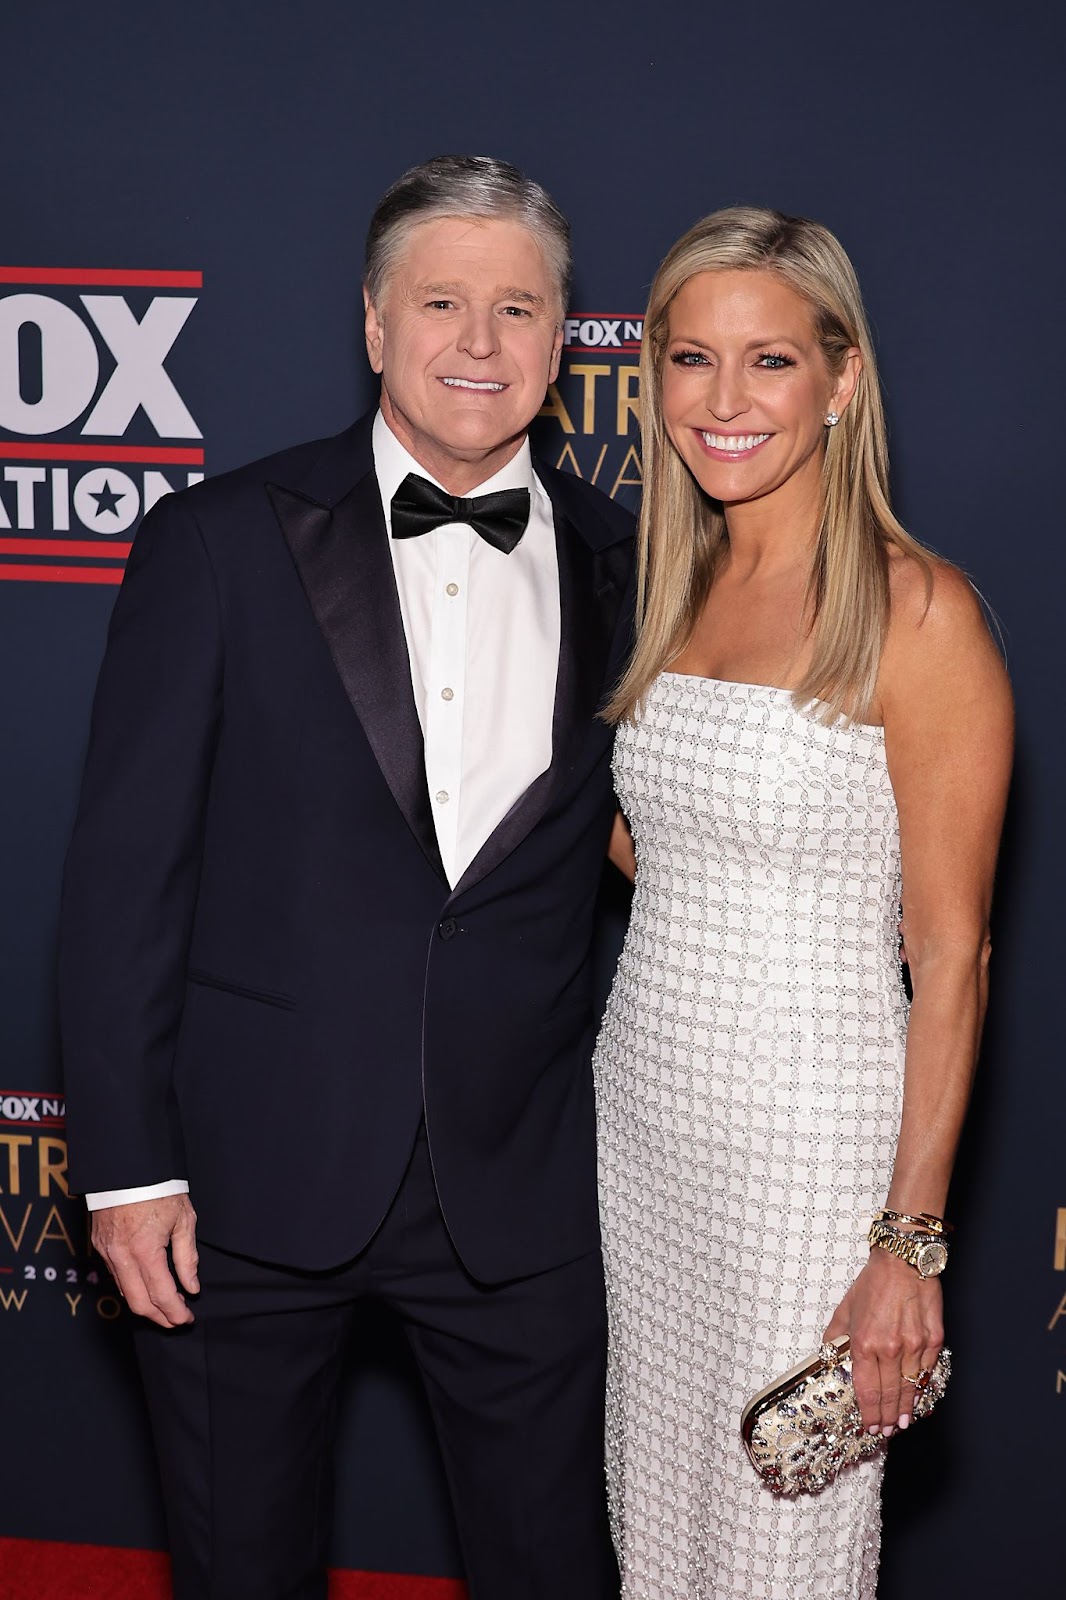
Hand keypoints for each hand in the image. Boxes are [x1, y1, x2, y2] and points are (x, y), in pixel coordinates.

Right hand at [92, 1194, 199, 1327]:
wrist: (127, 1166)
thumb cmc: (160, 1188)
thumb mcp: (183, 1220)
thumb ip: (187, 1257)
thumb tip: (192, 1286)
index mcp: (146, 1250)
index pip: (162, 1295)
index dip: (176, 1312)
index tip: (187, 1318)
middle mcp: (122, 1256)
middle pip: (139, 1303)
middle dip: (159, 1318)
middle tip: (176, 1321)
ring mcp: (107, 1252)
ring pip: (124, 1293)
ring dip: (145, 1305)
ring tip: (165, 1306)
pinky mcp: (99, 1246)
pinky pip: (115, 1277)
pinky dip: (132, 1288)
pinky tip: (146, 1287)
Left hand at [824, 1249, 942, 1435]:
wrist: (903, 1261)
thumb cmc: (873, 1283)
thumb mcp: (845, 1309)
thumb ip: (836, 1337)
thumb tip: (828, 1357)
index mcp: (864, 1342)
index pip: (866, 1390)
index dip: (868, 1413)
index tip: (868, 1426)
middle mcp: (889, 1348)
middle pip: (889, 1395)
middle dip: (886, 1418)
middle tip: (885, 1432)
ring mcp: (914, 1345)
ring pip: (910, 1388)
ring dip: (905, 1410)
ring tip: (901, 1424)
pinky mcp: (934, 1340)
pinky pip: (927, 1372)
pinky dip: (921, 1388)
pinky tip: (917, 1397)